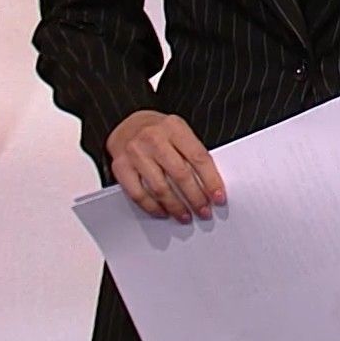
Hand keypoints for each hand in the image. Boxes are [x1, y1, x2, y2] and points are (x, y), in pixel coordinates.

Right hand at [106, 109, 224, 223]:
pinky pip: (138, 194)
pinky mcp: (120, 167)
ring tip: (185, 216)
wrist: (126, 125)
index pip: (198, 157)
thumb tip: (210, 183)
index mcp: (174, 128)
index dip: (211, 180)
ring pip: (160, 188)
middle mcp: (154, 139)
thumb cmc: (157, 131)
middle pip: (180, 174)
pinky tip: (163, 212)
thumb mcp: (178, 131)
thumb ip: (192, 152)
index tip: (218, 197)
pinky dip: (152, 207)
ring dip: (176, 206)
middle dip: (195, 198)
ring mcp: (135, 153)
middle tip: (204, 211)